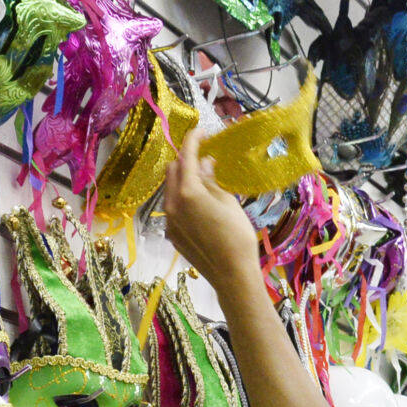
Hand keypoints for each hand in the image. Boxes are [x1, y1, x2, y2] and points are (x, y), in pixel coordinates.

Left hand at [163, 130, 260, 296]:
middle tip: (204, 158)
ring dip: (182, 179)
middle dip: (185, 160)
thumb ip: (212, 180)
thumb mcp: (228, 202)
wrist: (231, 274)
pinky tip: (199, 205)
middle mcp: (172, 203)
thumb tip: (206, 163)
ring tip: (203, 181)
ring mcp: (169, 221)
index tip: (202, 132)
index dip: (193, 140)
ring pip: (170, 189)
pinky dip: (182, 199)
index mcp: (188, 191)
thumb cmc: (237, 236)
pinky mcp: (171, 234)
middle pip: (172, 170)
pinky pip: (172, 208)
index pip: (186, 156)